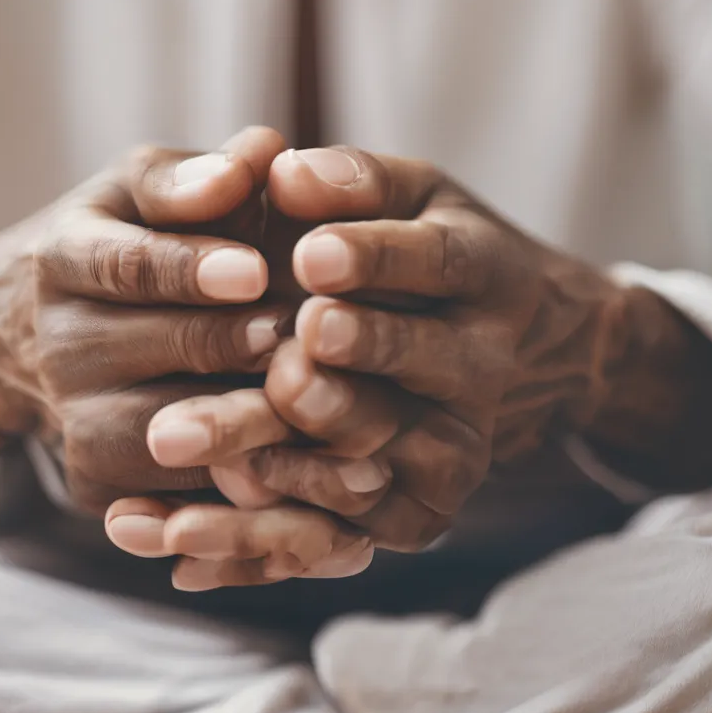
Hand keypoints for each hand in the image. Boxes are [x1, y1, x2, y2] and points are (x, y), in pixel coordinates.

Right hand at [0, 128, 298, 513]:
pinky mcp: (95, 482)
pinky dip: (235, 484)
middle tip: (307, 336)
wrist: (35, 335)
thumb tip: (263, 149)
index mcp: (64, 256)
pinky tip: (304, 461)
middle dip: (233, 345)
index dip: (188, 269)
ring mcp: (72, 421)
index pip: (125, 264)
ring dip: (246, 422)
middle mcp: (57, 345)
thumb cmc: (119, 241)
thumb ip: (196, 176)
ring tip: (320, 399)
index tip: (253, 270)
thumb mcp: (139, 192)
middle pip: (154, 351)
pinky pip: (171, 495)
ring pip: (164, 434)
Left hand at [137, 145, 711, 560]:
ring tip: (217, 472)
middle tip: (281, 365)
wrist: (523, 350)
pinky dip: (271, 545)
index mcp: (488, 273)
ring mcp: (459, 444)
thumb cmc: (435, 252)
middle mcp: (484, 366)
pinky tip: (187, 544)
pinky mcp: (424, 506)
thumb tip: (279, 167)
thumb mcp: (413, 197)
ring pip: (380, 459)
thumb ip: (353, 181)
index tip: (308, 256)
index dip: (376, 260)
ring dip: (301, 467)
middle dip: (343, 371)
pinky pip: (351, 531)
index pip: (436, 262)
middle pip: (416, 369)